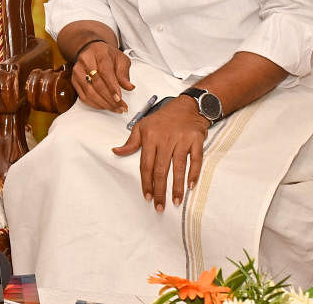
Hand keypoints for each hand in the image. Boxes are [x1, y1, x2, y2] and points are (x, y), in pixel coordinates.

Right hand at [72, 41, 134, 112]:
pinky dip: (94, 104)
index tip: (119, 98)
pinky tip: (104, 106)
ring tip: (115, 108)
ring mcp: (78, 71)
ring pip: (89, 92)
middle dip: (110, 99)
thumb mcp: (120, 59)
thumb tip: (129, 87)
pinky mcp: (74, 80)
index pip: (105, 72)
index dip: (112, 87)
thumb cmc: (107, 55)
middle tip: (121, 106)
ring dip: (103, 103)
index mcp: (99, 53)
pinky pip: (83, 96)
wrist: (92, 50)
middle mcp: (85, 61)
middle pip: (96, 84)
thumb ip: (124, 73)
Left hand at [113, 96, 207, 210]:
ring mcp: (181, 140)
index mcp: (150, 137)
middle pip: (161, 169)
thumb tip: (116, 151)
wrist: (187, 106)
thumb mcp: (142, 126)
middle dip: (159, 190)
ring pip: (178, 167)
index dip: (146, 182)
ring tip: (176, 201)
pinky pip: (196, 160)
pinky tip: (190, 186)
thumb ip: (131, 142)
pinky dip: (194, 173)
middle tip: (159, 206)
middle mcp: (165, 139)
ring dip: (177, 186)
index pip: (146, 164)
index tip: (147, 196)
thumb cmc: (163, 118)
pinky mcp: (196, 140)